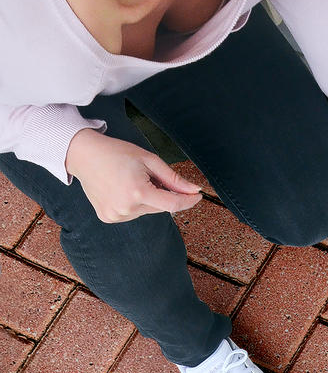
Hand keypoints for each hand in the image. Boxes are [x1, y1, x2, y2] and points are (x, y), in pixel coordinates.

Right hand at [66, 128, 202, 222]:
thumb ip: (174, 179)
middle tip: (150, 176)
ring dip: (149, 199)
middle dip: (164, 194)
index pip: (173, 204)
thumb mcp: (150, 161)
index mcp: (137, 192)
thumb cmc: (117, 154)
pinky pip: (133, 213)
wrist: (84, 156)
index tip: (198, 196)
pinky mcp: (108, 218)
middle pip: (160, 207)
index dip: (188, 201)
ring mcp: (115, 215)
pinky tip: (123, 189)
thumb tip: (194, 190)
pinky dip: (135, 204)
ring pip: (147, 211)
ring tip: (132, 181)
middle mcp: (125, 208)